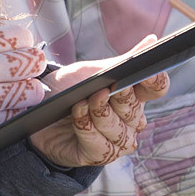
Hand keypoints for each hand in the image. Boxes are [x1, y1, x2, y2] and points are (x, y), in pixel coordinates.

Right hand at [0, 29, 50, 144]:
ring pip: (35, 90)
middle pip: (35, 61)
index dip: (24, 46)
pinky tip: (0, 109)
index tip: (19, 53)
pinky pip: (21, 113)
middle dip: (32, 67)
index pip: (23, 37)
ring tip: (12, 93)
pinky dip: (15, 112)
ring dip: (28, 93)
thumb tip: (28, 46)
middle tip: (23, 74)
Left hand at [28, 59, 169, 167]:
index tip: (141, 74)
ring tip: (81, 103)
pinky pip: (101, 145)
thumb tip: (152, 40)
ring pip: (119, 131)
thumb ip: (122, 61)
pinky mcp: (99, 155)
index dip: (154, 81)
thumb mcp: (92, 72)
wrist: (37, 111)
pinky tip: (76, 117)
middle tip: (99, 90)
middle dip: (116, 99)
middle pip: (136, 110)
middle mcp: (131, 120)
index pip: (157, 88)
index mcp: (134, 94)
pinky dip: (86, 128)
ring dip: (98, 114)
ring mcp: (117, 140)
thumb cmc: (67, 90)